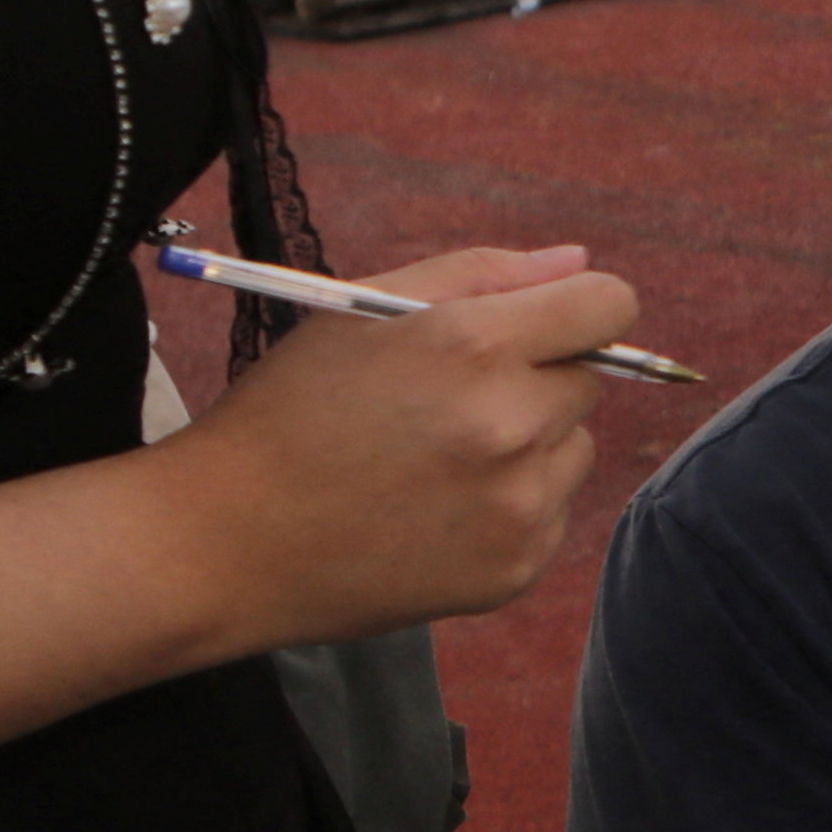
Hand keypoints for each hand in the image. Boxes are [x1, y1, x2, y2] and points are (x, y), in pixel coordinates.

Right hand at [160, 242, 645, 641]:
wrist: (225, 542)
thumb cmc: (288, 411)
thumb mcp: (363, 311)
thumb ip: (482, 272)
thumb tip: (576, 262)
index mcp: (474, 346)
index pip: (607, 305)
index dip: (578, 306)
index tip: (548, 322)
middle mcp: (511, 425)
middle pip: (590, 378)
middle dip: (535, 377)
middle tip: (448, 400)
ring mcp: (518, 506)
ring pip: (575, 449)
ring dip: (530, 446)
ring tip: (434, 460)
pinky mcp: (515, 569)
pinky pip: (550, 514)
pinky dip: (510, 508)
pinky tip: (433, 511)